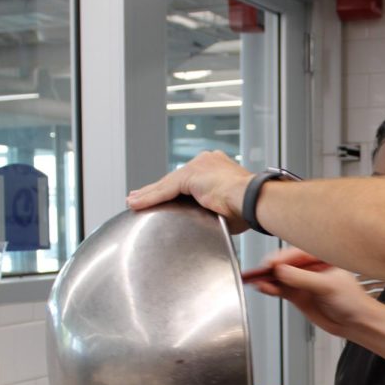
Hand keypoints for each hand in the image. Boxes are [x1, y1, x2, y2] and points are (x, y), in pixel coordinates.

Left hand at [127, 150, 252, 229]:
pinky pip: (164, 190)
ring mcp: (197, 167)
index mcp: (219, 167)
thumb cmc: (248, 207)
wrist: (252, 199)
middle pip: (174, 178)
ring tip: (132, 202)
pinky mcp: (189, 176)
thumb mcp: (229, 208)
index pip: (190, 178)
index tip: (167, 195)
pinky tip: (136, 204)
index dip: (176, 188)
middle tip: (140, 195)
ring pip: (166, 183)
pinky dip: (149, 198)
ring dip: (148, 194)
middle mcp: (206, 161)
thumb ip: (215, 211)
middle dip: (156, 189)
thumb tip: (211, 223)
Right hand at [251, 249, 378, 337]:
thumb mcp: (329, 286)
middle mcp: (309, 268)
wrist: (356, 323)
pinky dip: (271, 289)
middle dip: (271, 267)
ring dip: (268, 279)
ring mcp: (302, 282)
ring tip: (258, 281)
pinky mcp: (297, 296)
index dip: (281, 258)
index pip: (295, 254)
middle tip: (260, 271)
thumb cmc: (353, 300)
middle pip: (284, 264)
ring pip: (279, 277)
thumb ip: (304, 279)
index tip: (270, 264)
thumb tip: (282, 271)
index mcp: (320, 258)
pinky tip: (264, 288)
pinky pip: (280, 290)